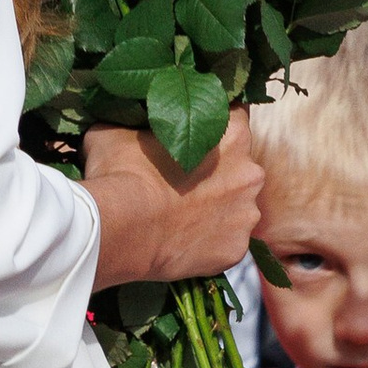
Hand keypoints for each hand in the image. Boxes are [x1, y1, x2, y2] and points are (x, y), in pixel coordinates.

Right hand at [85, 112, 265, 290]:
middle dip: (217, 172)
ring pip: (236, 208)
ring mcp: (246, 215)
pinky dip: (209, 242)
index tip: (191, 134)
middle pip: (240, 167)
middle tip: (182, 181)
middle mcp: (250, 174)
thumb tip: (126, 119)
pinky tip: (182, 241)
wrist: (119, 228)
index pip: (234, 117)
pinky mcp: (236, 250)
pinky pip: (226, 242)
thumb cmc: (121, 172)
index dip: (211, 126)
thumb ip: (136, 121)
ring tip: (181, 216)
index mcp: (232, 135)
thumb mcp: (117, 129)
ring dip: (215, 210)